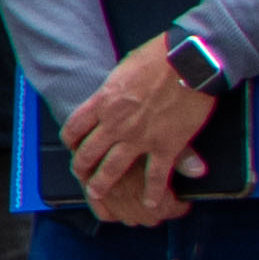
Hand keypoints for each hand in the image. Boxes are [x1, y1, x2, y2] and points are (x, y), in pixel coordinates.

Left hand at [63, 47, 218, 226]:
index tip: (72, 146)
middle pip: (89, 152)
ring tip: (99, 194)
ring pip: (113, 168)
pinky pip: (155, 176)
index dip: (71, 140)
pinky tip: (151, 202)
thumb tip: (112, 92)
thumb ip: (115, 88)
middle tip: (82, 177)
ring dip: (103, 184)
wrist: (188, 61)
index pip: (75, 127)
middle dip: (82, 168)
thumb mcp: (124, 69)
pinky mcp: (166, 145)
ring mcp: (139, 137)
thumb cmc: (157, 57)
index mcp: (103, 102)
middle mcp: (115, 123)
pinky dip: (153, 192)